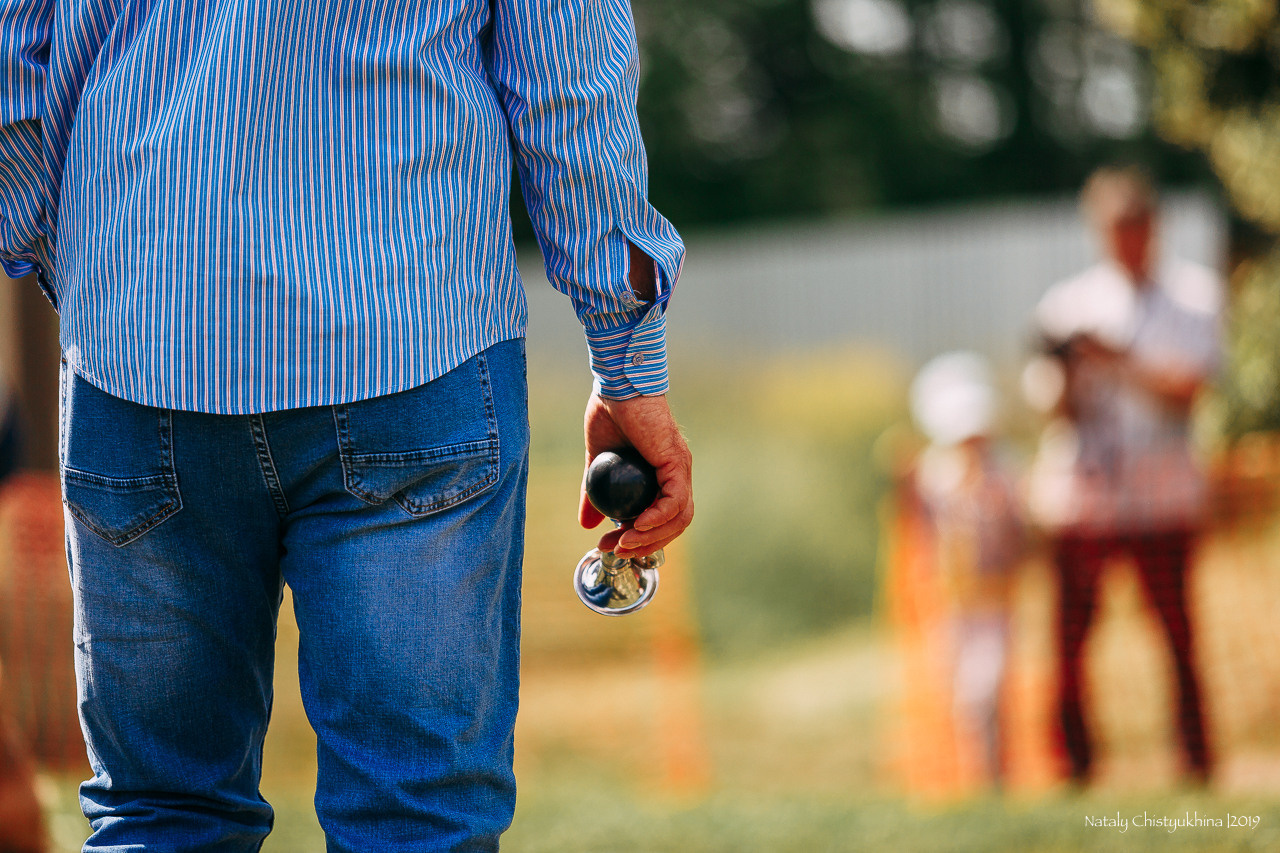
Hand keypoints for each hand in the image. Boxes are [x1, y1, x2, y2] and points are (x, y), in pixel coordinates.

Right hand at [579, 393, 692, 557]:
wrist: (616, 383)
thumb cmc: (609, 411)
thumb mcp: (596, 460)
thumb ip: (592, 492)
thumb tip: (586, 523)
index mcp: (662, 474)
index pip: (662, 517)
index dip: (641, 538)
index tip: (612, 544)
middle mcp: (676, 473)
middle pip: (674, 523)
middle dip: (644, 544)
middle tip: (614, 549)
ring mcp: (679, 467)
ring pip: (678, 517)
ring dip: (652, 537)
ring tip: (623, 543)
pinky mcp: (676, 461)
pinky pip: (674, 500)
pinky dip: (657, 517)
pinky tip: (635, 525)